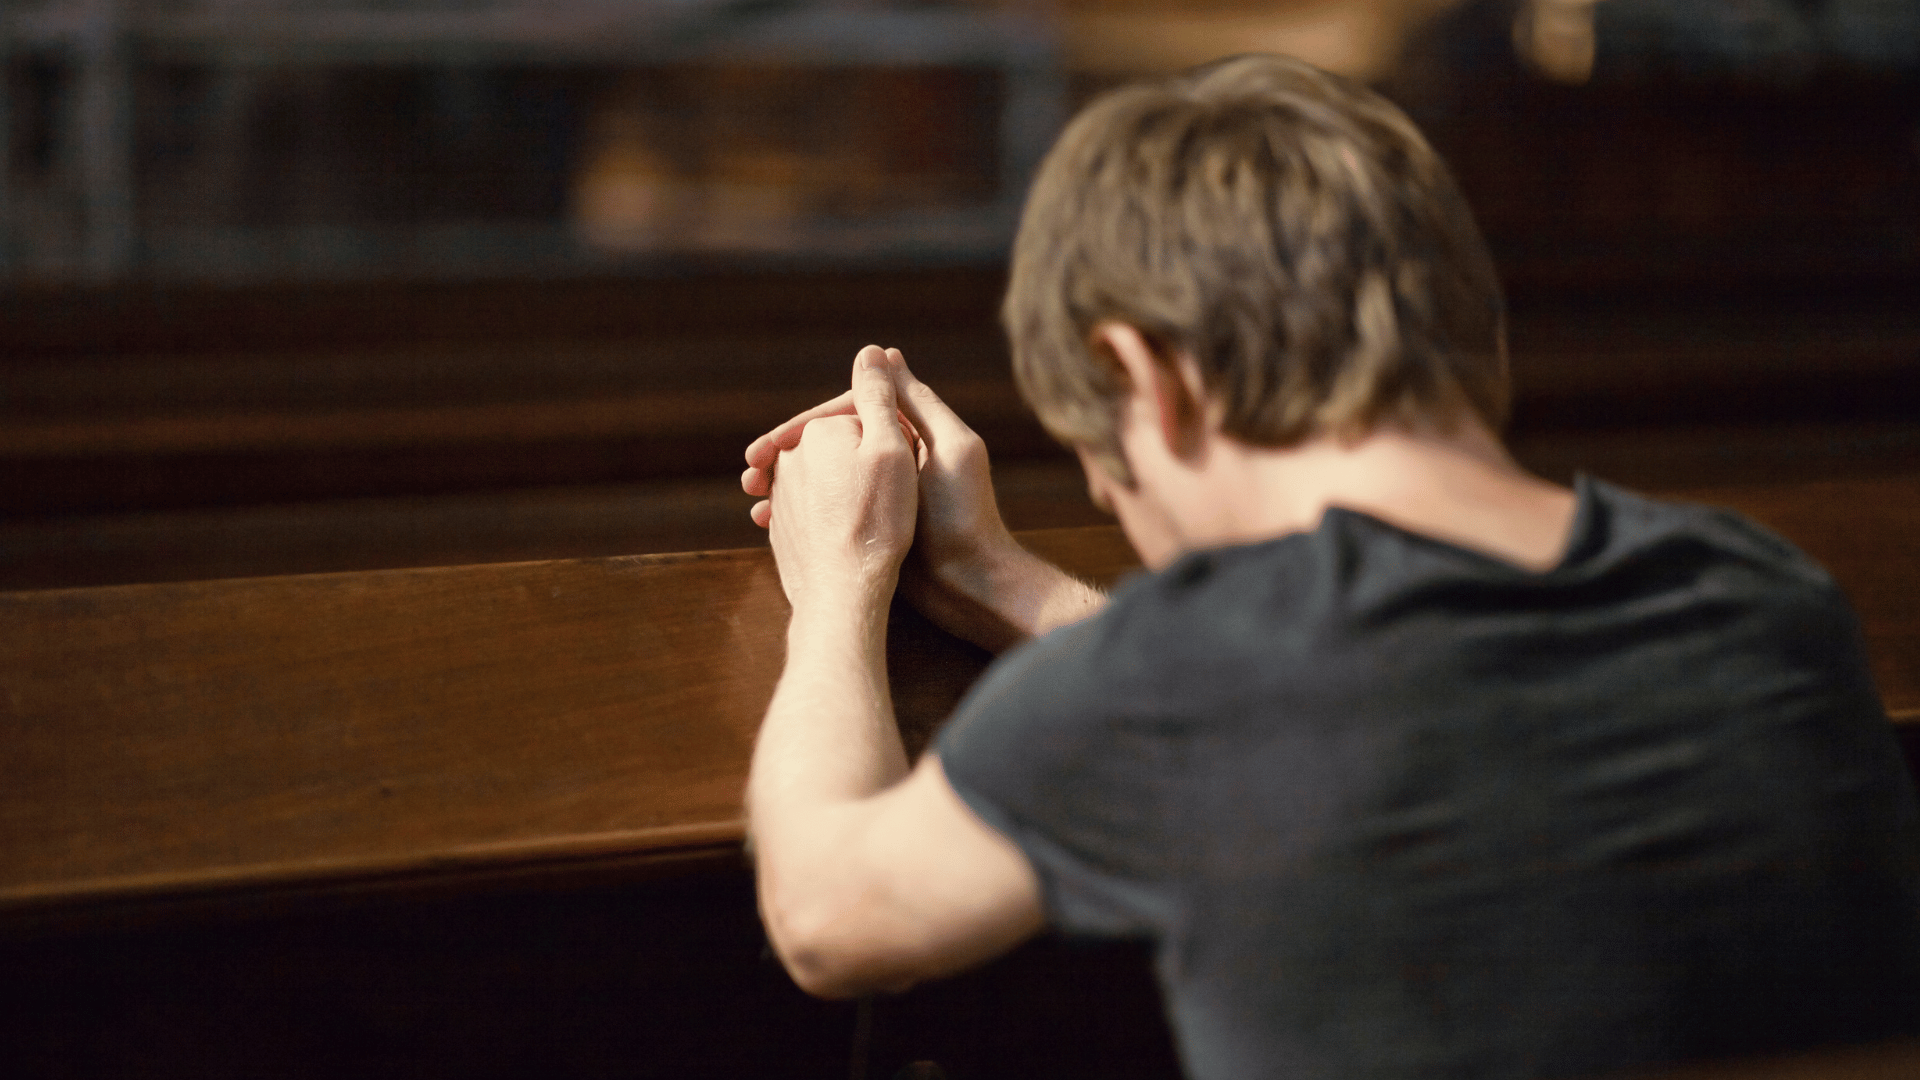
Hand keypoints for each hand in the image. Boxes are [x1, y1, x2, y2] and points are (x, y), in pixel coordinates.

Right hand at [746, 349, 1016, 594]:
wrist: (974, 585)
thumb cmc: (963, 516)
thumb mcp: (945, 447)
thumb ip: (915, 399)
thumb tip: (882, 352)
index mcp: (917, 432)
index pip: (850, 413)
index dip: (807, 425)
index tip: (769, 446)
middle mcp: (900, 457)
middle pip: (832, 442)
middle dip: (788, 455)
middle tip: (749, 474)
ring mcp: (888, 493)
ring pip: (827, 477)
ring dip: (789, 484)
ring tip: (755, 500)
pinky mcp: (880, 525)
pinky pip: (833, 508)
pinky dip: (804, 511)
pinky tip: (775, 524)